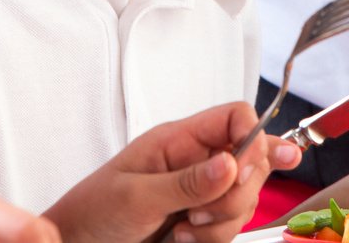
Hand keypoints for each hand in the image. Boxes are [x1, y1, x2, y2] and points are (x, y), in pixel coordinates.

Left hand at [45, 102, 299, 242]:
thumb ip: (186, 182)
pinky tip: (186, 239)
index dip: (252, 140)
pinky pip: (234, 226)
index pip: (236, 118)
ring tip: (184, 230)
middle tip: (199, 213)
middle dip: (236, 195)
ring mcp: (203, 190)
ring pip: (247, 200)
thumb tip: (230, 163)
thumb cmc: (95, 211)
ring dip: (222, 224)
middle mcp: (197, 160)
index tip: (239, 174)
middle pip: (252, 162)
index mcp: (180, 138)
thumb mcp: (136, 196)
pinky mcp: (205, 219)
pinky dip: (217, 239)